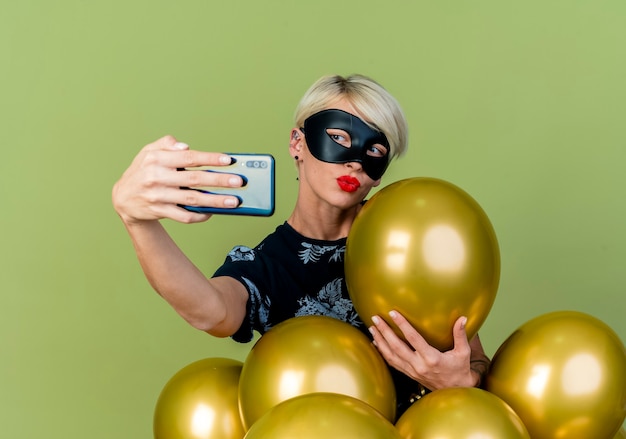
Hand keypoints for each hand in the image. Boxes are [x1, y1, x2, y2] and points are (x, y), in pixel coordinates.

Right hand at [112, 135, 243, 223]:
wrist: (123, 198)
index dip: (210, 158)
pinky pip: (184, 216)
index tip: (229, 160)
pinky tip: (213, 212)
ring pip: (192, 199)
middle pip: (194, 179)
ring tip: (234, 201)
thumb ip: (166, 144)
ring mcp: (158, 196)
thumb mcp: (148, 152)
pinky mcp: (160, 211)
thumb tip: (186, 146)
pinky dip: (200, 215)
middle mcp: (157, 177)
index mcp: (157, 159)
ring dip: (216, 201)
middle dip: (219, 180)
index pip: (188, 157)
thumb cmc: (142, 171)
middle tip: (238, 181)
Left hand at [369, 311, 479, 390]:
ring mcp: (412, 371)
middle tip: (376, 318)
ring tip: (373, 328)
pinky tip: (376, 343)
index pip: (413, 339)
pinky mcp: (409, 374)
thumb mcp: (463, 353)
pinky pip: (392, 363)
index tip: (393, 313)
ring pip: (391, 355)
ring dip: (380, 341)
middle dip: (384, 331)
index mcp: (431, 358)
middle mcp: (418, 365)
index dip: (402, 325)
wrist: (456, 389)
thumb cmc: (460, 369)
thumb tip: (462, 318)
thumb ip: (461, 335)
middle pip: (396, 346)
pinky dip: (382, 352)